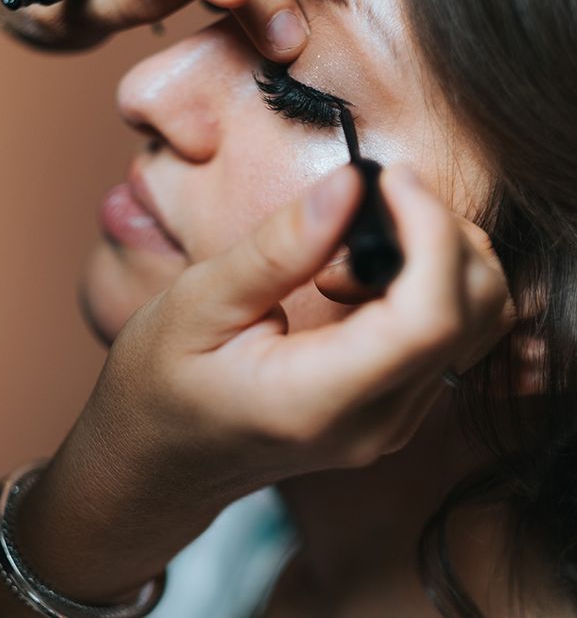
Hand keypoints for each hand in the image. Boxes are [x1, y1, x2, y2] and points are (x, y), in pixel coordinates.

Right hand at [98, 164, 515, 485]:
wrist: (160, 460)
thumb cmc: (160, 384)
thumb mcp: (199, 303)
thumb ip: (279, 248)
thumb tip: (352, 183)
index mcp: (318, 400)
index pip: (430, 316)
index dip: (430, 231)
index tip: (388, 179)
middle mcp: (375, 423)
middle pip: (473, 313)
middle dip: (443, 233)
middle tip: (372, 201)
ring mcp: (392, 424)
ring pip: (479, 321)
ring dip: (442, 256)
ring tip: (363, 241)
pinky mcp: (395, 411)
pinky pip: (453, 336)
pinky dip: (433, 283)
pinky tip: (370, 274)